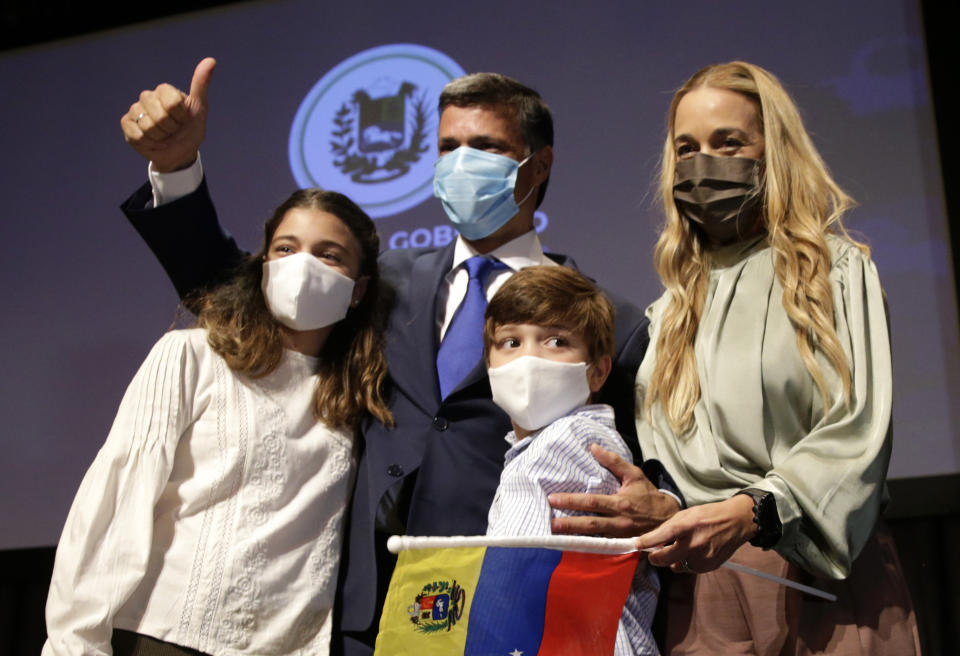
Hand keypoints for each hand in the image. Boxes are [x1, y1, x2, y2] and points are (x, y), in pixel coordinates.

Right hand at [120, 57, 215, 171]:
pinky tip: (153, 141)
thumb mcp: (199, 108)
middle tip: (174, 130)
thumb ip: (201, 84)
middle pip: (159, 115)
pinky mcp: (127, 124)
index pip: (172, 103)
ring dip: (160, 137)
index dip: (180, 117)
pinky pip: (136, 134)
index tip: (184, 119)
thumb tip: (211, 60)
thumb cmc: (190, 129)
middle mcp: (148, 97)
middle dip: (171, 128)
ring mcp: (135, 109)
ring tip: (164, 136)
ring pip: (147, 126)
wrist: (180, 152)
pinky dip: (149, 142)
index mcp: (164, 90)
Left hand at [549, 444, 681, 536]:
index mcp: (620, 503)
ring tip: (555, 538)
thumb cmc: (648, 495)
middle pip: (590, 524)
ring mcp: (620, 537)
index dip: (571, 501)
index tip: (553, 499)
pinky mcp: (622, 547)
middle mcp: (618, 522)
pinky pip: (602, 547)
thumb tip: (593, 447)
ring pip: (594, 539)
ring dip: (574, 538)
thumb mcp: (634, 475)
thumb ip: (614, 461)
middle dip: (568, 525)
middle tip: (549, 524)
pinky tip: (572, 547)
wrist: (668, 520)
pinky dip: (587, 548)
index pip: (592, 502)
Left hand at [635, 494, 756, 572]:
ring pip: (675, 566)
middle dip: (655, 557)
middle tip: (653, 554)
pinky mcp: (708, 567)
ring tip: (681, 548)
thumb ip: (670, 528)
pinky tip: (692, 552)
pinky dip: (686, 563)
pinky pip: (688, 569)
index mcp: (687, 526)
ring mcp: (702, 557)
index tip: (635, 544)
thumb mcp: (686, 514)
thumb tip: (653, 541)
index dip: (646, 541)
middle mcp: (694, 543)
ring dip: (672, 560)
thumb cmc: (708, 516)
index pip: (662, 536)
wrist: (736, 523)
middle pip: (664, 559)